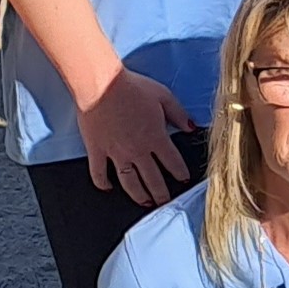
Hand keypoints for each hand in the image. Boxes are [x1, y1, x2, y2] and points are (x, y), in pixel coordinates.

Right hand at [77, 66, 193, 203]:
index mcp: (156, 138)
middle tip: (165, 201)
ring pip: (130, 182)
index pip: (173, 162)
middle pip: (153, 179)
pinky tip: (108, 188)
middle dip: (162, 193)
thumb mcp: (163, 96)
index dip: (180, 173)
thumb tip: (191, 128)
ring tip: (145, 202)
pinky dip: (103, 183)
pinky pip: (99, 173)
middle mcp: (137, 150)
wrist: (101, 85)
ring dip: (139, 195)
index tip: (183, 179)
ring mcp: (116, 153)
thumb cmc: (132, 87)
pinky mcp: (97, 150)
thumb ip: (179, 114)